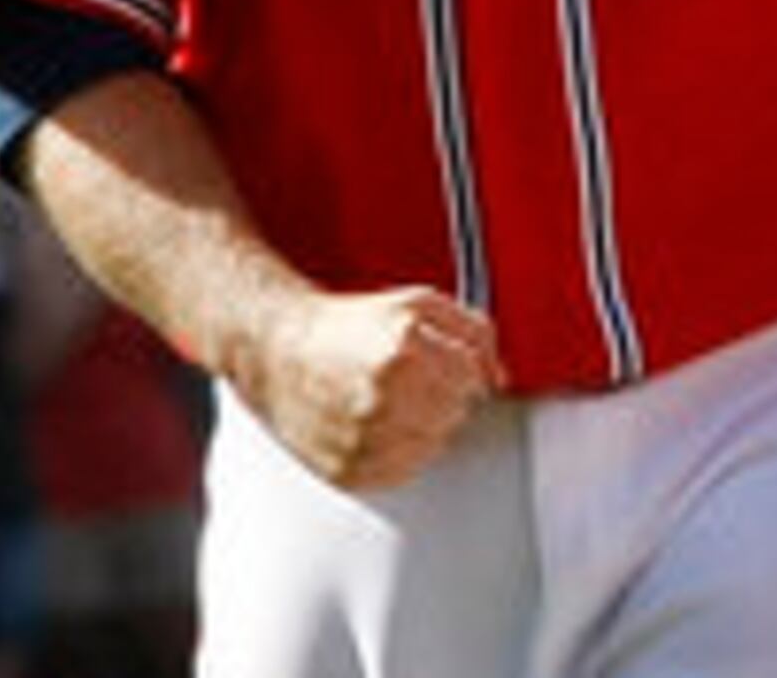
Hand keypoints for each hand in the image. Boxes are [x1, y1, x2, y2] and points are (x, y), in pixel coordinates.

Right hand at [221, 284, 499, 490]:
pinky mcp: (348, 471)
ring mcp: (363, 439)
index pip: (473, 380)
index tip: (442, 363)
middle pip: (457, 415)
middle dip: (445, 396)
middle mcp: (382, 399)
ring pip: (435, 446)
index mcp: (402, 352)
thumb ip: (473, 331)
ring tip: (393, 401)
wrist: (278, 353)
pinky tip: (379, 425)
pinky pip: (404, 472)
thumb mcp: (418, 305)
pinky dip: (401, 453)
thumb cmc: (346, 327)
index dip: (462, 369)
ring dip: (425, 426)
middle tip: (412, 380)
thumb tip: (497, 373)